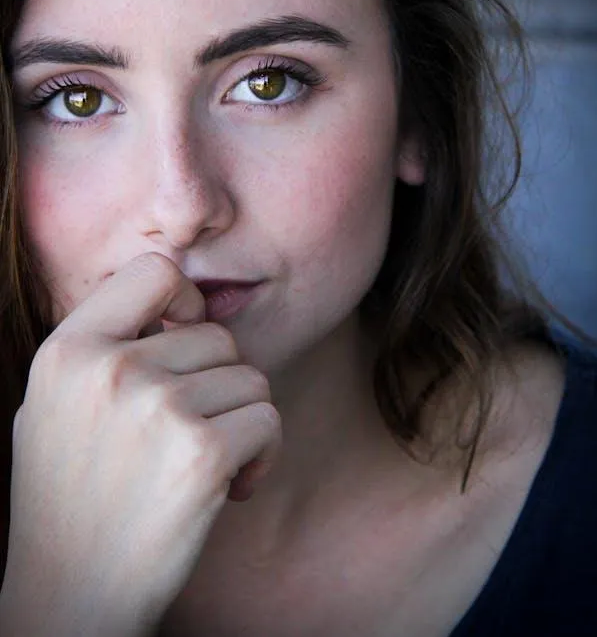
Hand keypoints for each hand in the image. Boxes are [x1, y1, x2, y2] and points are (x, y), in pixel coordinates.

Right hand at [1, 252, 280, 635]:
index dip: (184, 298)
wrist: (69, 599)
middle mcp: (110, 369)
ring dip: (240, 421)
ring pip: (249, 378)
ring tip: (201, 464)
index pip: (154, 271)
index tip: (185, 336)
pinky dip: (261, 454)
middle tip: (189, 434)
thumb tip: (177, 299)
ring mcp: (157, 408)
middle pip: (216, 335)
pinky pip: (267, 418)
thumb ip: (104, 345)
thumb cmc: (68, 499)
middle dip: (217, 384)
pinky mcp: (202, 452)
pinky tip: (228, 487)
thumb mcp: (54, 405)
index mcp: (68, 350)